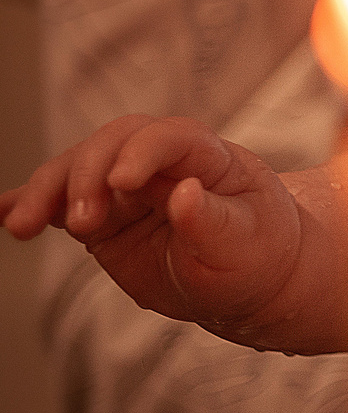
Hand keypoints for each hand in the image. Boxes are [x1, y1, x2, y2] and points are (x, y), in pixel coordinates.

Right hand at [2, 114, 304, 339]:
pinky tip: (5, 213)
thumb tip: (185, 195)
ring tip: (22, 226)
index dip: (142, 153)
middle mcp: (162, 162)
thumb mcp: (247, 242)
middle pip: (112, 143)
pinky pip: (58, 202)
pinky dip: (29, 204)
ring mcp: (127, 187)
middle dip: (86, 175)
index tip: (121, 183)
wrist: (250, 276)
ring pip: (77, 169)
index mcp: (208, 156)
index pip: (170, 137)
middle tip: (78, 223)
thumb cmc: (257, 252)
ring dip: (46, 192)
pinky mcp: (102, 215)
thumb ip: (213, 221)